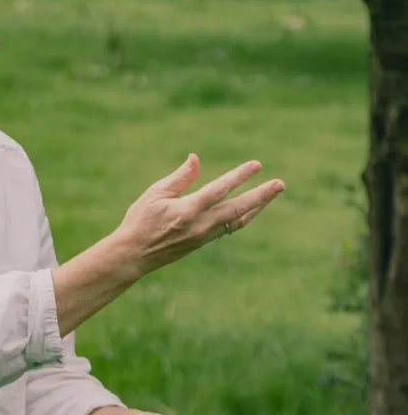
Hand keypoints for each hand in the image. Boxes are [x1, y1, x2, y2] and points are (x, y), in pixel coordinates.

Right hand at [114, 155, 284, 277]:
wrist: (134, 255)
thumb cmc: (140, 220)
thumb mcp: (155, 193)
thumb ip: (180, 177)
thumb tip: (196, 159)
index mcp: (188, 210)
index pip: (220, 189)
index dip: (240, 176)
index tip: (257, 165)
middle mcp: (201, 225)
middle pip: (239, 209)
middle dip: (261, 196)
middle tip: (280, 184)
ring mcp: (204, 236)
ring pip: (238, 220)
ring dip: (257, 207)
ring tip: (272, 194)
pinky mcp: (203, 242)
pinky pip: (230, 228)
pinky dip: (243, 217)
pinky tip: (249, 209)